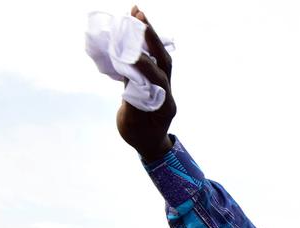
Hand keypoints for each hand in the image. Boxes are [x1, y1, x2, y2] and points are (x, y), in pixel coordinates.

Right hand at [116, 8, 176, 160]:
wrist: (150, 143)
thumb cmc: (140, 136)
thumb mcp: (132, 124)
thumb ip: (132, 103)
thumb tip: (131, 81)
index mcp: (165, 104)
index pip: (159, 80)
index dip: (146, 67)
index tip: (131, 56)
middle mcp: (168, 90)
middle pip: (164, 60)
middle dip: (151, 39)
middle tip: (139, 17)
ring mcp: (163, 84)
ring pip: (159, 55)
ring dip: (149, 35)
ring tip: (137, 13)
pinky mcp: (154, 79)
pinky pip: (151, 56)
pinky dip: (143, 42)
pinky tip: (134, 25)